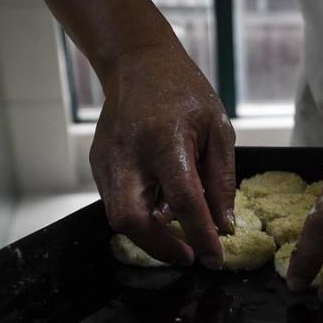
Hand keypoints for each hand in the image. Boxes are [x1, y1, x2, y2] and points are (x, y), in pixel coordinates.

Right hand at [91, 44, 235, 268]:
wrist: (139, 63)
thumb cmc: (184, 94)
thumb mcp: (219, 131)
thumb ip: (222, 182)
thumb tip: (224, 226)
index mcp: (165, 140)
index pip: (184, 202)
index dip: (201, 236)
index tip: (214, 259)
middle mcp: (129, 153)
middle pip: (133, 219)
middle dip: (161, 248)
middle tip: (189, 256)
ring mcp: (107, 160)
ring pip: (118, 218)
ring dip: (150, 237)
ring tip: (179, 236)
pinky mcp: (99, 164)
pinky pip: (116, 204)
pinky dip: (140, 218)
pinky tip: (161, 212)